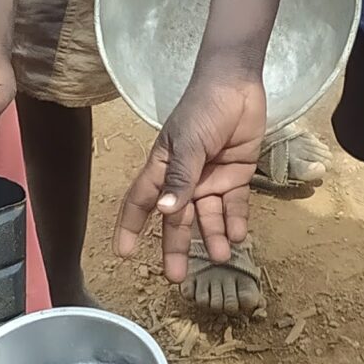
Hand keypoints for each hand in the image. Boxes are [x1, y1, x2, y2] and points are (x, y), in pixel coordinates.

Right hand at [116, 66, 265, 281]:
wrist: (238, 85)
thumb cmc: (203, 108)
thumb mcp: (188, 143)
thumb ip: (179, 179)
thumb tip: (165, 211)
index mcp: (162, 168)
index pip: (140, 202)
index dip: (131, 227)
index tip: (124, 254)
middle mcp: (184, 179)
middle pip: (176, 219)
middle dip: (175, 247)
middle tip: (176, 278)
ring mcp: (210, 179)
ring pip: (207, 217)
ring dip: (211, 237)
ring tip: (220, 256)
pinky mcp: (236, 176)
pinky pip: (234, 205)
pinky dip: (236, 221)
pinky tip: (239, 236)